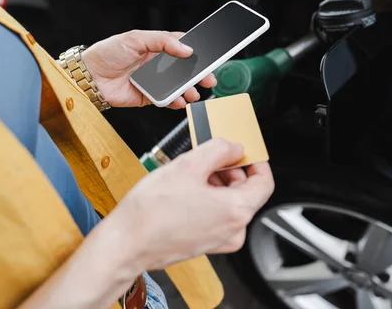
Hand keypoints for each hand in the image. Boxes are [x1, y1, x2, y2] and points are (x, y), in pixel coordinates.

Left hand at [81, 30, 216, 108]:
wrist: (88, 77)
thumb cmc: (106, 53)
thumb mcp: (135, 38)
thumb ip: (163, 41)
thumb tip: (186, 49)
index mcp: (156, 47)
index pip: (181, 47)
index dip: (196, 51)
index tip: (209, 56)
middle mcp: (157, 64)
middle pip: (184, 70)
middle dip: (199, 75)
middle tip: (208, 78)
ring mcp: (154, 81)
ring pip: (178, 87)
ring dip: (189, 90)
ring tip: (193, 93)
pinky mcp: (148, 97)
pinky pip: (166, 100)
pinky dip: (175, 102)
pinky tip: (179, 101)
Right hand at [115, 138, 274, 270]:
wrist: (126, 244)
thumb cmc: (152, 212)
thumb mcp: (189, 165)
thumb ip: (219, 150)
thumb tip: (234, 148)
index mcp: (237, 211)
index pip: (265, 182)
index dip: (255, 161)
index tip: (243, 150)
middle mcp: (234, 229)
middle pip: (247, 191)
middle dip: (231, 170)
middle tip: (210, 157)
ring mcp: (220, 240)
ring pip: (230, 202)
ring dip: (217, 183)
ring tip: (193, 173)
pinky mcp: (205, 243)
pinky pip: (217, 215)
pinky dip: (209, 199)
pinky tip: (187, 190)